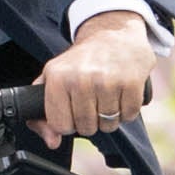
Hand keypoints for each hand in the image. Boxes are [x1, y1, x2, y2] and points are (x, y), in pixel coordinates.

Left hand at [37, 13, 155, 140]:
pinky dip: (126, 110)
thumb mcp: (52, 79)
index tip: (72, 110)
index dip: (68, 123)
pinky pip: (128, 116)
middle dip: (90, 120)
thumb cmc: (81, 61)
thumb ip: (43, 115)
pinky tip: (120, 93)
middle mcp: (81, 79)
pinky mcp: (131, 83)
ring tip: (106, 96)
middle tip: (92, 101)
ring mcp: (108, 81)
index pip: (61, 126)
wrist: (112, 32)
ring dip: (109, 116)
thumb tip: (52, 142)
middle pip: (86, 128)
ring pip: (108, 125)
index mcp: (58, 78)